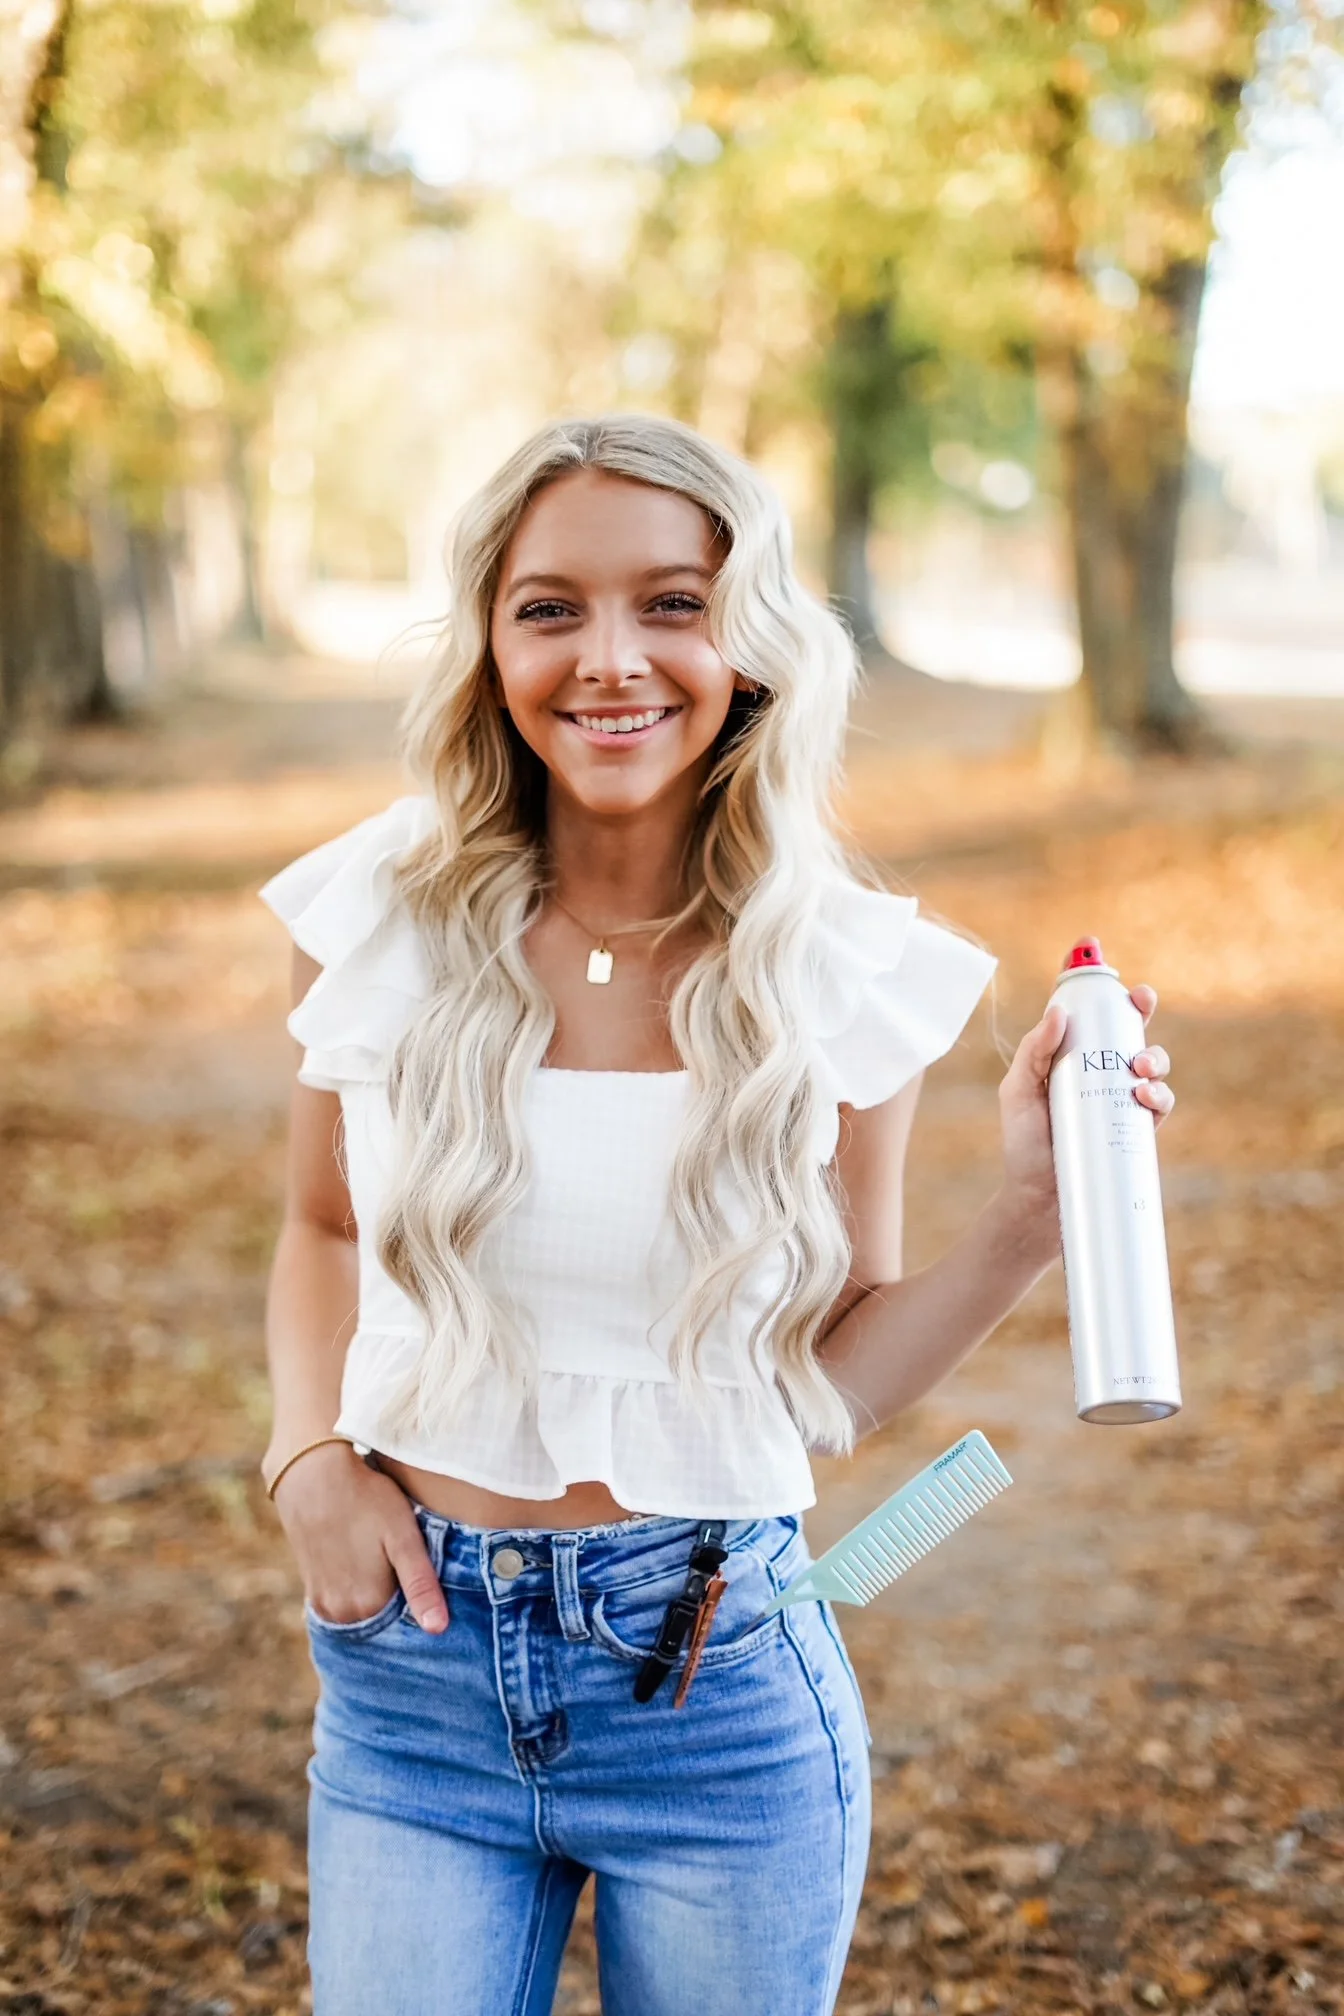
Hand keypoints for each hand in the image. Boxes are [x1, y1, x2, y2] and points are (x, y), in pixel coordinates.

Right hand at [271, 1441, 448, 1632]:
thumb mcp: (403, 1538)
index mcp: (368, 1605)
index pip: (408, 1619)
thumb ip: (420, 1585)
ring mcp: (322, 1604)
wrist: (312, 1475)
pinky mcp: (311, 1589)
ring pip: (364, 1607)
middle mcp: (341, 1614)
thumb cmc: (366, 1500)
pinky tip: (362, 1556)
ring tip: (379, 1553)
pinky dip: (357, 1586)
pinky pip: (344, 1599)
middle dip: (399, 1594)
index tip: (423, 1566)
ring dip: (377, 1590)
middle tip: (398, 1554)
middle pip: (385, 1615)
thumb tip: (438, 1630)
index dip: (421, 1595)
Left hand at [997, 982, 1175, 1246]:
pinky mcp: (1136, 1130)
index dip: (1110, 994)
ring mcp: (1121, 1100)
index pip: (1094, 1017)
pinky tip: (1145, 1097)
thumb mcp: (1017, 1092)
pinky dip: (1160, 1095)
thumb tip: (1058, 1013)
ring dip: (1155, 1057)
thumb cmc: (1025, 1143)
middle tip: (1140, 1007)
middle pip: (1130, 1031)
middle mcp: (1101, 1074)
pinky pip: (1160, 1104)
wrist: (1040, 1199)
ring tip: (1137, 1070)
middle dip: (1141, 1012)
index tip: (1120, 978)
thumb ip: (1033, 1052)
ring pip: (1153, 1065)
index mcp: (1072, 1057)